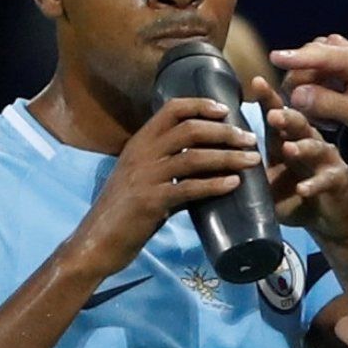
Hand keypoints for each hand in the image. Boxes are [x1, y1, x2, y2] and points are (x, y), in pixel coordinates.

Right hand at [71, 97, 261, 275]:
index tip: (226, 110)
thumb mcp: (141, 178)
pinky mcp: (152, 202)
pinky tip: (234, 184)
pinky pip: (189, 188)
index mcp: (139, 143)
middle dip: (225, 132)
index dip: (201, 105)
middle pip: (190, 129)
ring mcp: (146, 177)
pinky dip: (215, 184)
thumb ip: (167, 166)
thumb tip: (205, 161)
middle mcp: (141, 154)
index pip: (171, 109)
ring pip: (194, 156)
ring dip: (228, 156)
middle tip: (250, 138)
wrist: (96, 242)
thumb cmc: (123, 212)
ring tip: (251, 160)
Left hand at [252, 76, 347, 242]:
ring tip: (288, 148)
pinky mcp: (338, 179)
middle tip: (273, 114)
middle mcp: (308, 142)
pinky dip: (314, 184)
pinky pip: (326, 179)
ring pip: (316, 147)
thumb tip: (212, 165)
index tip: (256, 82)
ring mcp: (325, 159)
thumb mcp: (267, 183)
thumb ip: (248, 172)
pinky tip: (302, 189)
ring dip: (302, 147)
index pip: (276, 115)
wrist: (328, 217)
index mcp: (286, 139)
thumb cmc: (294, 196)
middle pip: (298, 124)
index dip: (268, 99)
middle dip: (286, 117)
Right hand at [270, 34, 347, 138]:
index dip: (295, 57)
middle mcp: (342, 50)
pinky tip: (327, 108)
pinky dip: (312, 92)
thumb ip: (328, 104)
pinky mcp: (329, 61)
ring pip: (302, 71)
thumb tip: (296, 95)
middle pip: (303, 66)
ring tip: (330, 116)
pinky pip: (307, 74)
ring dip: (308, 95)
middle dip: (303, 92)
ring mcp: (335, 54)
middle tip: (323, 120)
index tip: (274, 58)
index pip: (319, 55)